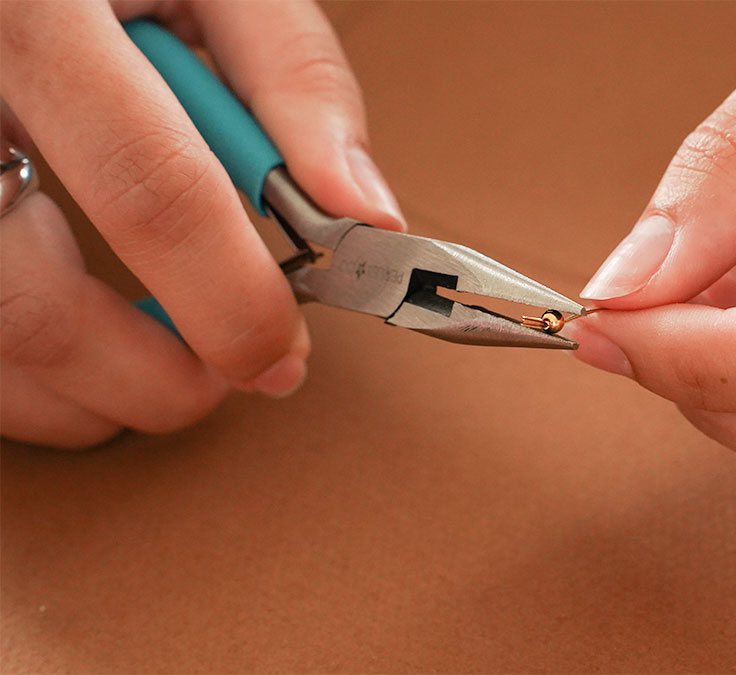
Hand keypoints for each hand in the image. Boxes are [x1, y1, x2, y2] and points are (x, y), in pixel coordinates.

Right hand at [0, 0, 404, 447]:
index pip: (150, 190)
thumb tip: (366, 214)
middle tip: (235, 375)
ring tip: (169, 367)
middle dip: (158, 379)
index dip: (230, 296)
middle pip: (36, 305)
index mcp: (41, 17)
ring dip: (93, 395)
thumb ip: (295, 80)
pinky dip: (37, 380)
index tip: (284, 350)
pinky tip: (92, 345)